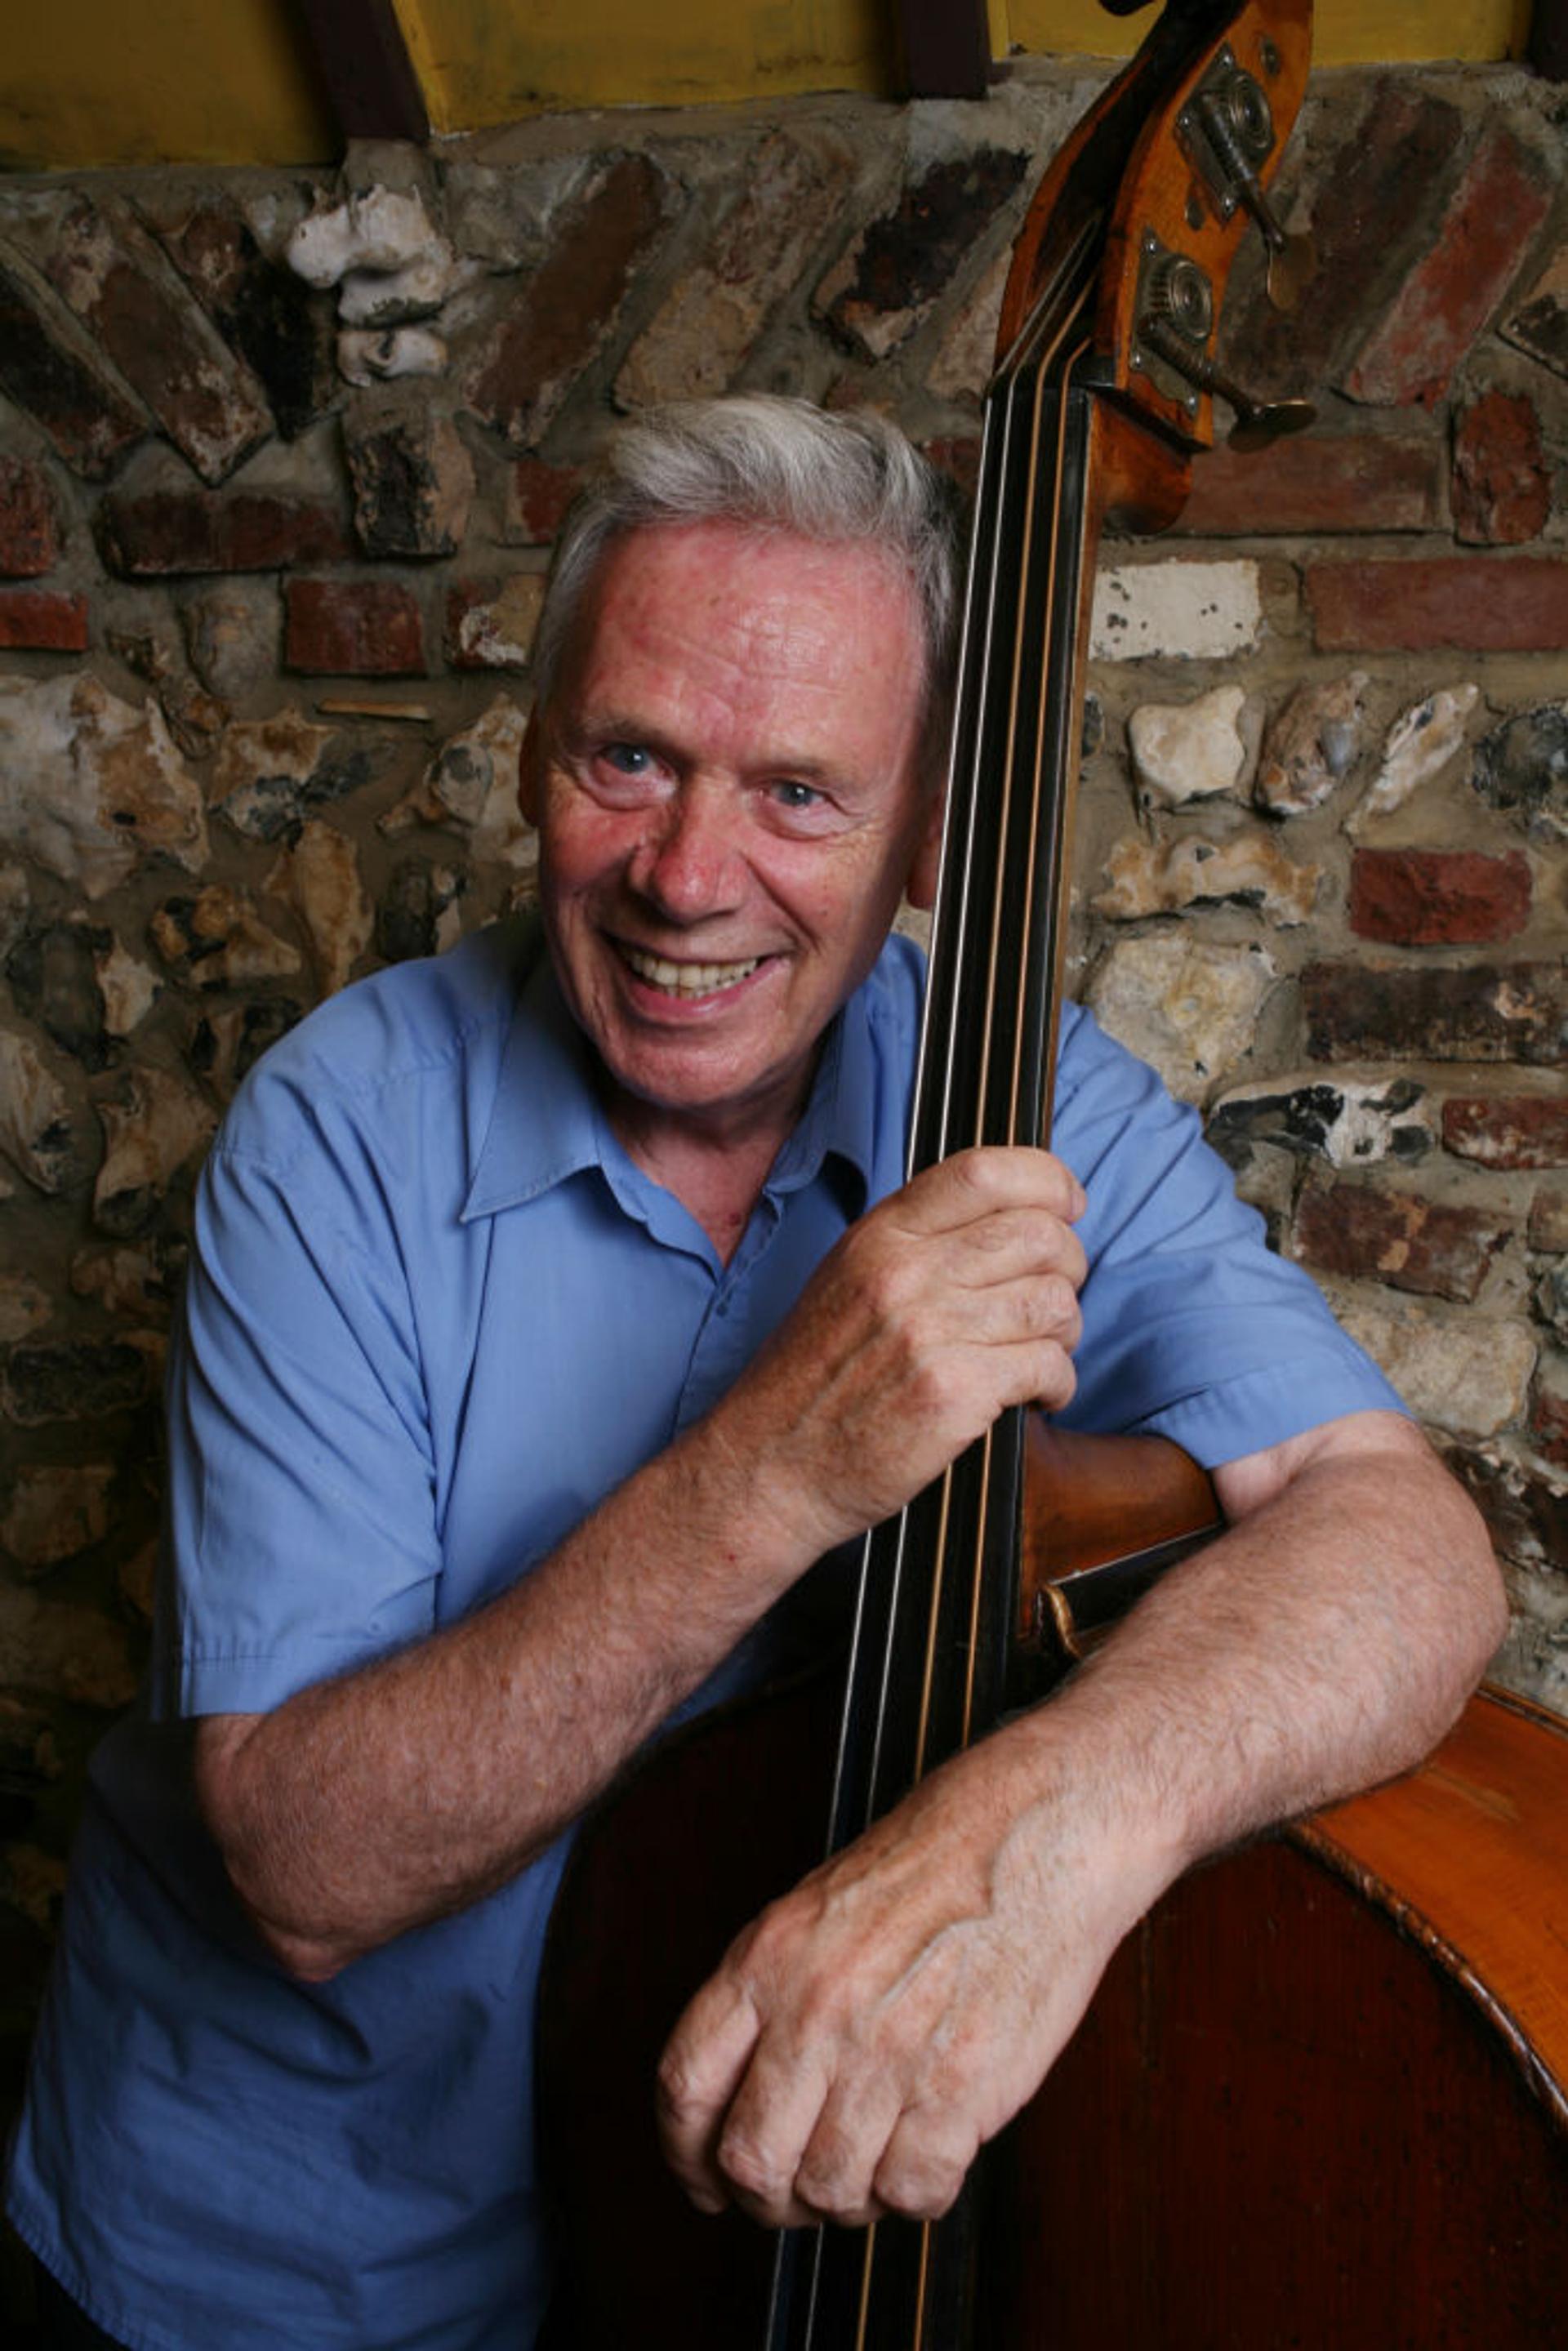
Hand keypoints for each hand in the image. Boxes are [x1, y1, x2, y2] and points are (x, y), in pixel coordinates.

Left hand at [655, 1723, 1140, 2228]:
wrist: (1038, 1834)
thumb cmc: (938, 1861)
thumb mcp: (818, 1907)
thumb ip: (773, 1995)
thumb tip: (741, 2096)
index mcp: (767, 1958)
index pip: (683, 2085)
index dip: (684, 2154)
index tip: (704, 2179)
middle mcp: (816, 2008)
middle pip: (751, 2159)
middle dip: (767, 2198)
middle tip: (795, 2194)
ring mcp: (888, 2052)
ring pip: (830, 2190)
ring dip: (847, 2202)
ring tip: (872, 2167)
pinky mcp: (961, 2087)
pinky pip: (913, 2192)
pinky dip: (916, 2194)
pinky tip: (929, 2155)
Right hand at [715, 1146, 1086, 1560]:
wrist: (767, 1467)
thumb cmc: (812, 1380)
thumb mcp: (848, 1279)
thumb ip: (918, 1241)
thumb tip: (1014, 1217)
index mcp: (880, 1235)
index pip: (986, 1170)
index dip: (1048, 1181)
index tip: (1067, 1206)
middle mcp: (905, 1272)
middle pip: (1039, 1235)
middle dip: (1069, 1267)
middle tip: (1051, 1303)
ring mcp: (929, 1331)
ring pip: (1053, 1302)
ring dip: (1065, 1332)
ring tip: (1040, 1355)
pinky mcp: (953, 1392)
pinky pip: (1049, 1365)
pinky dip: (1058, 1384)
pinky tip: (1036, 1397)